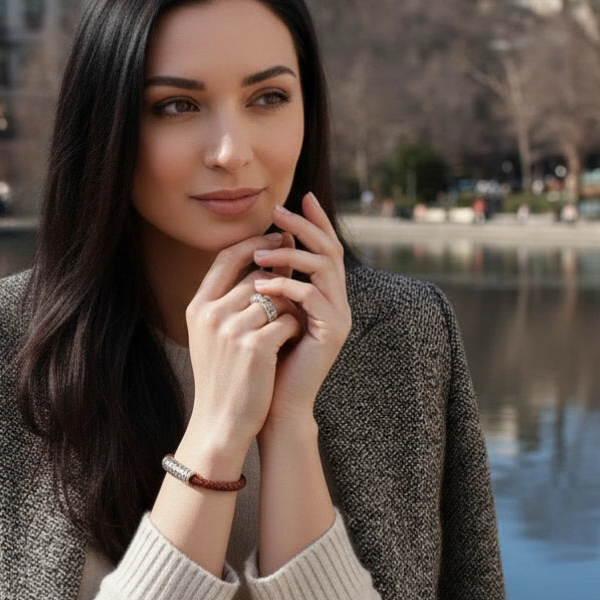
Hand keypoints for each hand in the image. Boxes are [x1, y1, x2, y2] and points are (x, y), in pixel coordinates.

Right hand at [182, 232, 303, 456]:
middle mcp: (211, 313)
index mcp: (198, 307)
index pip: (227, 257)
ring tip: (288, 329)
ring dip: (290, 309)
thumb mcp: (214, 335)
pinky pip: (288, 320)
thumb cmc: (223, 377)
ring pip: (277, 297)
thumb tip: (264, 266)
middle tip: (294, 295)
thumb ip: (230, 301)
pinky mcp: (255, 347)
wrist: (221, 422)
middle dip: (280, 284)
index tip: (280, 239)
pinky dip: (295, 329)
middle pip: (257, 276)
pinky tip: (290, 344)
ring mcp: (231, 329)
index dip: (256, 243)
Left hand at [251, 192, 349, 428]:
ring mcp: (339, 316)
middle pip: (330, 250)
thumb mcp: (269, 311)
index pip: (325, 247)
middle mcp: (339, 302)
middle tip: (277, 210)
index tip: (298, 196)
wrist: (275, 403)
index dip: (315, 220)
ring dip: (290, 254)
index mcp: (326, 294)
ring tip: (260, 254)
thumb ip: (275, 282)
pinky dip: (287, 286)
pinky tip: (262, 284)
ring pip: (324, 268)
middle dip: (304, 226)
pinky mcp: (332, 333)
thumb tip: (263, 245)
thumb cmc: (268, 359)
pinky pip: (312, 298)